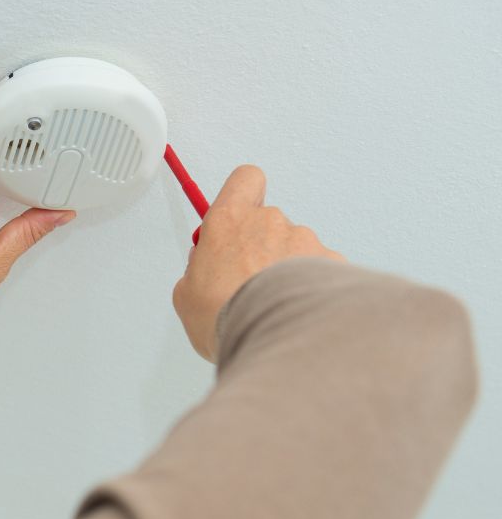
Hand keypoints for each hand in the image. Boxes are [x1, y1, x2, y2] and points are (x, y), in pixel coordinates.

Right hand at [172, 165, 344, 361]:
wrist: (271, 338)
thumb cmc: (224, 317)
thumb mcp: (186, 295)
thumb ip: (198, 271)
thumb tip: (206, 269)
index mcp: (229, 221)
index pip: (245, 180)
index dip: (243, 195)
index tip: (237, 216)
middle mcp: (269, 221)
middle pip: (268, 221)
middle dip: (261, 246)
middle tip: (248, 280)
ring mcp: (303, 239)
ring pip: (295, 247)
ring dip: (286, 269)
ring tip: (273, 304)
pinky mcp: (330, 260)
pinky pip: (318, 268)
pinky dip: (309, 285)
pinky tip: (296, 309)